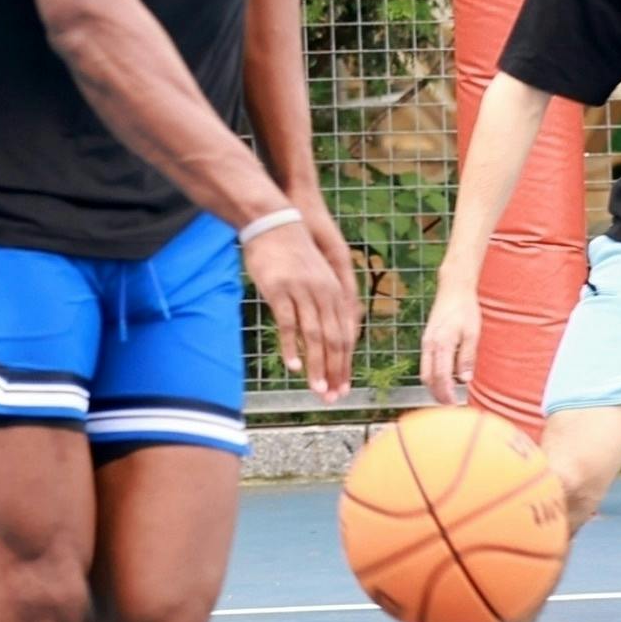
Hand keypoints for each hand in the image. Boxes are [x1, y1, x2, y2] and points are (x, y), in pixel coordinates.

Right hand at [243, 214, 360, 401]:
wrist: (275, 223)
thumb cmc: (294, 253)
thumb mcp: (316, 278)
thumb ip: (322, 304)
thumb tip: (323, 334)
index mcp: (336, 293)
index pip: (345, 337)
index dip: (345, 365)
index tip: (343, 389)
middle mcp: (325, 294)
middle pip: (335, 341)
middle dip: (335, 372)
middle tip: (333, 398)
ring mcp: (304, 292)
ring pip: (315, 336)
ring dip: (318, 366)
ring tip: (318, 390)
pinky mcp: (281, 290)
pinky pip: (289, 323)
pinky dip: (292, 347)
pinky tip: (294, 366)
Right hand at [419, 268, 483, 408]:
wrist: (453, 290)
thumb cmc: (465, 310)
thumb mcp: (473, 333)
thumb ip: (467, 357)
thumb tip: (465, 380)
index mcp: (441, 344)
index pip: (441, 376)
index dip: (446, 393)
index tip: (454, 405)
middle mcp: (429, 345)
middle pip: (428, 378)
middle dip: (437, 395)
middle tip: (450, 406)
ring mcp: (426, 343)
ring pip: (424, 372)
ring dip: (434, 387)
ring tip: (447, 397)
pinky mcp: (427, 341)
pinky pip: (426, 364)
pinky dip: (433, 376)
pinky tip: (444, 380)